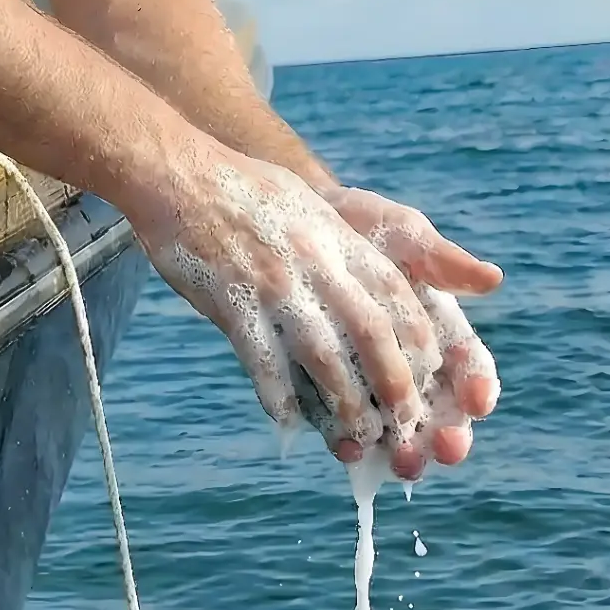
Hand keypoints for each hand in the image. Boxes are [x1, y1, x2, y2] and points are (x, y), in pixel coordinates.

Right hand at [124, 142, 445, 464]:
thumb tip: (384, 282)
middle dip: (393, 381)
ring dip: (344, 400)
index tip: (431, 371)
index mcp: (335, 236)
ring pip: (321, 353)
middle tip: (405, 422)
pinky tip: (288, 421)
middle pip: (369, 329)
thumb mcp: (309, 203)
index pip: (393, 291)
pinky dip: (278, 394)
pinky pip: (261, 358)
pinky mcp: (231, 300)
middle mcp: (313, 260)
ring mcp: (272, 282)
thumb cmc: (245, 190)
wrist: (178, 172)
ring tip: (356, 437)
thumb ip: (348, 242)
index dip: (417, 336)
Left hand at [326, 187, 501, 470]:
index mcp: (434, 326)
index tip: (479, 402)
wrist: (284, 223)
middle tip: (445, 450)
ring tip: (402, 464)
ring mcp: (364, 380)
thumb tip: (492, 278)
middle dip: (444, 433)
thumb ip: (439, 259)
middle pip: (436, 409)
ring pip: (393, 426)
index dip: (476, 385)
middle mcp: (404, 361)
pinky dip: (347, 440)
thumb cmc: (354, 225)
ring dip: (402, 450)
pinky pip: (339, 422)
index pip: (465, 364)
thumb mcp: (396, 233)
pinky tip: (349, 452)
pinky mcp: (323, 388)